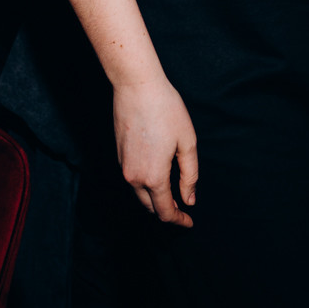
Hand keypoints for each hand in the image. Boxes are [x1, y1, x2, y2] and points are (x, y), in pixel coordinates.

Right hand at [113, 74, 197, 225]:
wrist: (136, 86)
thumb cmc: (166, 109)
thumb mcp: (187, 141)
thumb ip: (190, 175)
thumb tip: (189, 199)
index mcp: (154, 177)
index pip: (164, 211)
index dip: (178, 220)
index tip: (189, 221)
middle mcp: (134, 177)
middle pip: (150, 207)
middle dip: (167, 211)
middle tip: (183, 207)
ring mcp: (124, 167)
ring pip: (140, 194)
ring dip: (155, 198)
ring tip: (172, 191)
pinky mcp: (119, 156)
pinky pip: (133, 179)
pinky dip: (145, 184)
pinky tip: (157, 173)